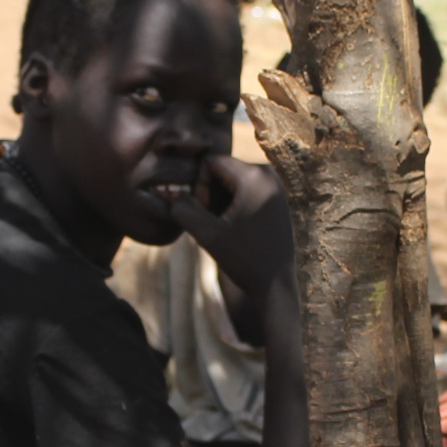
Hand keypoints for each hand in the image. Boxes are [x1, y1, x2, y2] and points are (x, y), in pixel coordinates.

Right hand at [170, 156, 291, 305]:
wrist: (275, 286)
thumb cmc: (243, 260)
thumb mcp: (208, 234)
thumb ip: (184, 210)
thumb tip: (170, 193)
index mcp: (254, 177)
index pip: (211, 161)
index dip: (199, 185)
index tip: (204, 212)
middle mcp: (268, 176)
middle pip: (223, 169)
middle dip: (210, 193)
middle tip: (211, 222)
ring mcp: (275, 188)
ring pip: (232, 182)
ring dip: (220, 201)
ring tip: (221, 227)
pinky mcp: (276, 201)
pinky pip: (245, 192)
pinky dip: (233, 206)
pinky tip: (232, 229)